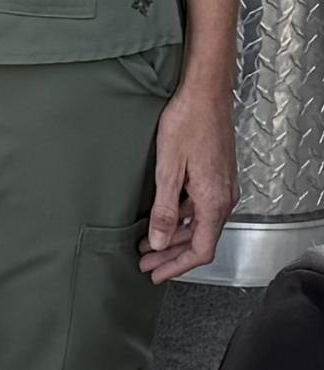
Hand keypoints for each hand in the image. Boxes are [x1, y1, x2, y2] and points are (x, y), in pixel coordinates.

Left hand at [141, 82, 234, 282]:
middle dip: (171, 255)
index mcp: (214, 201)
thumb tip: (158, 242)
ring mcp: (222, 188)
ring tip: (147, 244)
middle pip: (199, 240)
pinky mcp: (216, 177)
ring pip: (199, 224)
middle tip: (144, 262)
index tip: (156, 274)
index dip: (177, 266)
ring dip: (173, 237)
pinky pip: (200, 208)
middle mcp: (224, 198)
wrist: (205, 95)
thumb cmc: (187, 124)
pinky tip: (162, 219)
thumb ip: (164, 209)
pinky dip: (180, 219)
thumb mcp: (168, 169)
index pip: (200, 249)